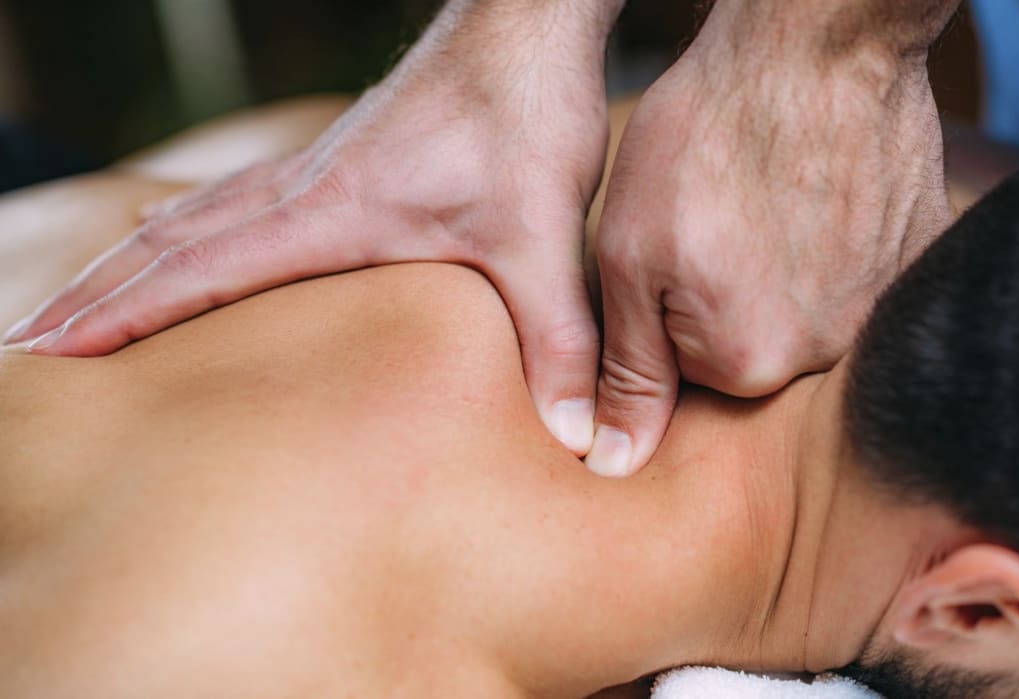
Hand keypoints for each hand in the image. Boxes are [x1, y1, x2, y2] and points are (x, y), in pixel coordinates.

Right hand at [4, 0, 620, 454]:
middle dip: (97, 294)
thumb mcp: (544, 239)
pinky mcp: (341, 167)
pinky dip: (189, 234)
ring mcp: (315, 175)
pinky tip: (184, 244)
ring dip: (132, 263)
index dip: (121, 312)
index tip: (51, 349)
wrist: (525, 27)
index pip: (202, 269)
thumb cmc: (524, 117)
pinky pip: (238, 205)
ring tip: (81, 304)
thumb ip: (558, 339)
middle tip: (31, 344)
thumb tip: (581, 438)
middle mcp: (304, 190)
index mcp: (331, 213)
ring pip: (197, 219)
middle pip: (172, 242)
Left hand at [585, 0, 955, 476]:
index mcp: (746, 363)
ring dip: (778, 272)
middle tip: (716, 223)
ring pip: (802, 316)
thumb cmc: (703, 142)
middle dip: (721, 300)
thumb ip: (630, 371)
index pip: (687, 378)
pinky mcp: (914, 258)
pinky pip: (853, 279)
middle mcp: (825, 353)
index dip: (664, 314)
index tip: (670, 258)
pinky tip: (809, 203)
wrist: (810, 51)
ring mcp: (879, 305)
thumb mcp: (629, 258)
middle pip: (751, 353)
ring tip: (763, 206)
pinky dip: (827, 248)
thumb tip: (614, 464)